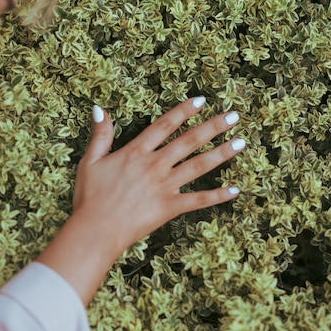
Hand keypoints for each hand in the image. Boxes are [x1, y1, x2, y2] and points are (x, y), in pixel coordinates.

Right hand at [73, 97, 244, 252]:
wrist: (95, 229)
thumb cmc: (90, 197)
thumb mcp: (91, 161)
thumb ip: (101, 135)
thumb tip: (99, 109)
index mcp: (136, 152)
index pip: (165, 125)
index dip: (183, 111)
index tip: (201, 100)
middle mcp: (155, 165)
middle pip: (189, 141)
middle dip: (212, 126)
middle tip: (233, 115)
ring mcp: (164, 186)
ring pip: (199, 166)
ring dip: (221, 153)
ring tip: (241, 142)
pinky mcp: (169, 208)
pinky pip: (198, 200)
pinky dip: (217, 196)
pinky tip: (235, 190)